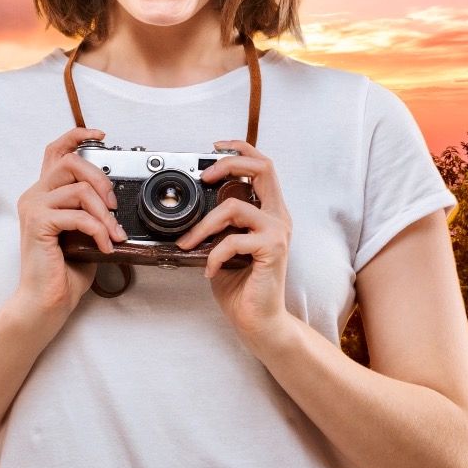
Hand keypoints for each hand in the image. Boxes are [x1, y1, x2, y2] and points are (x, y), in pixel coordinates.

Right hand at [4, 127, 127, 334]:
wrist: (47, 302)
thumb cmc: (63, 272)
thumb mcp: (84, 233)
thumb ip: (91, 210)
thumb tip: (115, 200)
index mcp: (44, 194)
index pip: (56, 151)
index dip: (77, 136)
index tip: (101, 136)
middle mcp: (35, 195)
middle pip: (71, 162)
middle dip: (102, 180)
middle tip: (115, 206)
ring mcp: (34, 208)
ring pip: (79, 189)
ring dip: (105, 213)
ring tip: (113, 233)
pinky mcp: (38, 224)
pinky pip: (78, 215)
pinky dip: (98, 230)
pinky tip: (104, 245)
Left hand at [172, 139, 292, 343]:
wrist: (258, 321)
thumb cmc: (242, 287)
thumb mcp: (224, 249)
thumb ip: (218, 228)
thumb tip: (191, 214)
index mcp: (269, 212)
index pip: (262, 166)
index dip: (240, 149)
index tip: (216, 146)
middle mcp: (277, 217)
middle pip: (263, 168)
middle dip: (229, 164)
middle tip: (204, 176)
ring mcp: (277, 232)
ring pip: (235, 207)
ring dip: (204, 224)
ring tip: (190, 243)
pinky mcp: (273, 249)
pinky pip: (233, 240)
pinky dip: (213, 254)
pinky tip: (209, 270)